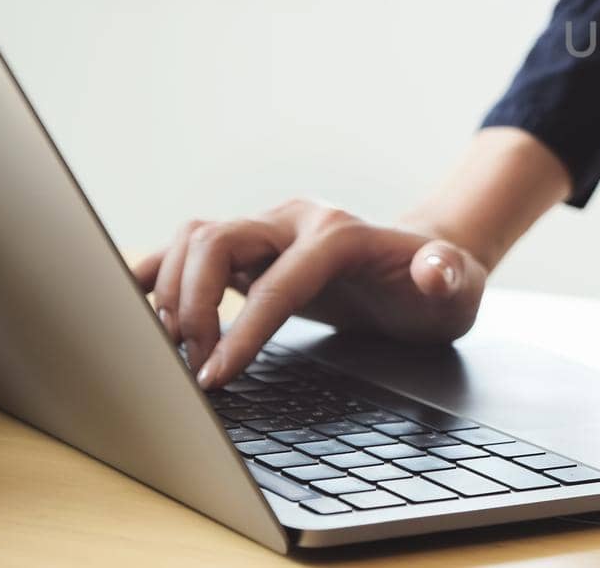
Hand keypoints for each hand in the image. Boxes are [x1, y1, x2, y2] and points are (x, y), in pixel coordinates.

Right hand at [132, 197, 486, 388]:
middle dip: (192, 304)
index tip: (215, 377)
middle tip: (192, 367)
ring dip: (169, 290)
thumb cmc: (442, 285)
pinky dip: (158, 275)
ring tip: (172, 350)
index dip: (242, 329)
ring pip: (194, 238)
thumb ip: (446, 276)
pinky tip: (141, 312)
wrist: (429, 270)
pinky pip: (189, 252)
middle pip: (217, 239)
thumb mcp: (458, 286)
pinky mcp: (252, 253)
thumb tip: (435, 272)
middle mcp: (296, 222)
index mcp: (340, 233)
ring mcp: (270, 233)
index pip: (278, 280)